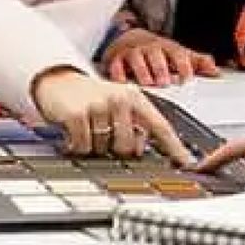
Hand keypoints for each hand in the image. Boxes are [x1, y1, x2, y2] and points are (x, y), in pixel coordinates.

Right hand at [32, 68, 192, 164]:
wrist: (57, 81)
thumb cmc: (91, 97)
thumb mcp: (118, 106)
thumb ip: (134, 125)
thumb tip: (142, 150)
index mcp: (135, 97)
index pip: (160, 126)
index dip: (174, 147)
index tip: (187, 163)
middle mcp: (120, 99)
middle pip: (129, 147)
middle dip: (115, 148)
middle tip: (103, 132)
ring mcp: (99, 106)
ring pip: (104, 150)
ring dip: (94, 146)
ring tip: (88, 127)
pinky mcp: (78, 114)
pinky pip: (83, 148)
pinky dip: (77, 146)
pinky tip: (74, 131)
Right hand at [102, 29, 219, 86]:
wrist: (129, 39)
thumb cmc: (156, 51)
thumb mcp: (177, 54)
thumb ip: (196, 62)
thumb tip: (216, 71)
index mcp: (167, 47)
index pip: (177, 53)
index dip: (183, 65)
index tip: (187, 78)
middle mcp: (150, 47)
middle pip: (156, 53)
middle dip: (160, 67)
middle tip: (165, 81)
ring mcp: (132, 52)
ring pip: (136, 58)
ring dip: (142, 71)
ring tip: (148, 83)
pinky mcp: (116, 59)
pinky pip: (115, 65)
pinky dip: (118, 73)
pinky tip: (123, 82)